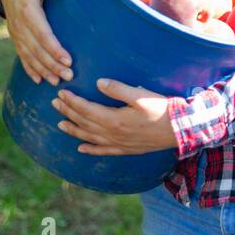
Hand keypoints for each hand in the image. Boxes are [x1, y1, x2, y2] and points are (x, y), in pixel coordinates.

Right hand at [0, 0, 71, 85]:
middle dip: (53, 64)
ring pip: (30, 56)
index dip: (54, 48)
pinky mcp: (16, 37)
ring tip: (57, 81)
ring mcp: (16, 33)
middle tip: (69, 75)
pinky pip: (22, 56)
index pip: (43, 34)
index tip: (68, 59)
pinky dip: (29, 69)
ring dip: (43, 70)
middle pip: (37, 50)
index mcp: (28, 11)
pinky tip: (38, 80)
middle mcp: (20, 26)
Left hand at [52, 79, 177, 155]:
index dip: (72, 101)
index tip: (61, 92)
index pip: (86, 109)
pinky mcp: (126, 149)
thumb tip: (98, 83)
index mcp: (114, 119)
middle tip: (55, 103)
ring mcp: (118, 143)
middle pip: (84, 122)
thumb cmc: (162, 110)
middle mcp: (112, 133)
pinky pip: (103, 151)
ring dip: (74, 130)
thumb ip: (118, 89)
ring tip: (60, 124)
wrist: (179, 130)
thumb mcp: (141, 95)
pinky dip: (90, 150)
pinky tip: (81, 148)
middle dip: (68, 112)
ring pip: (89, 137)